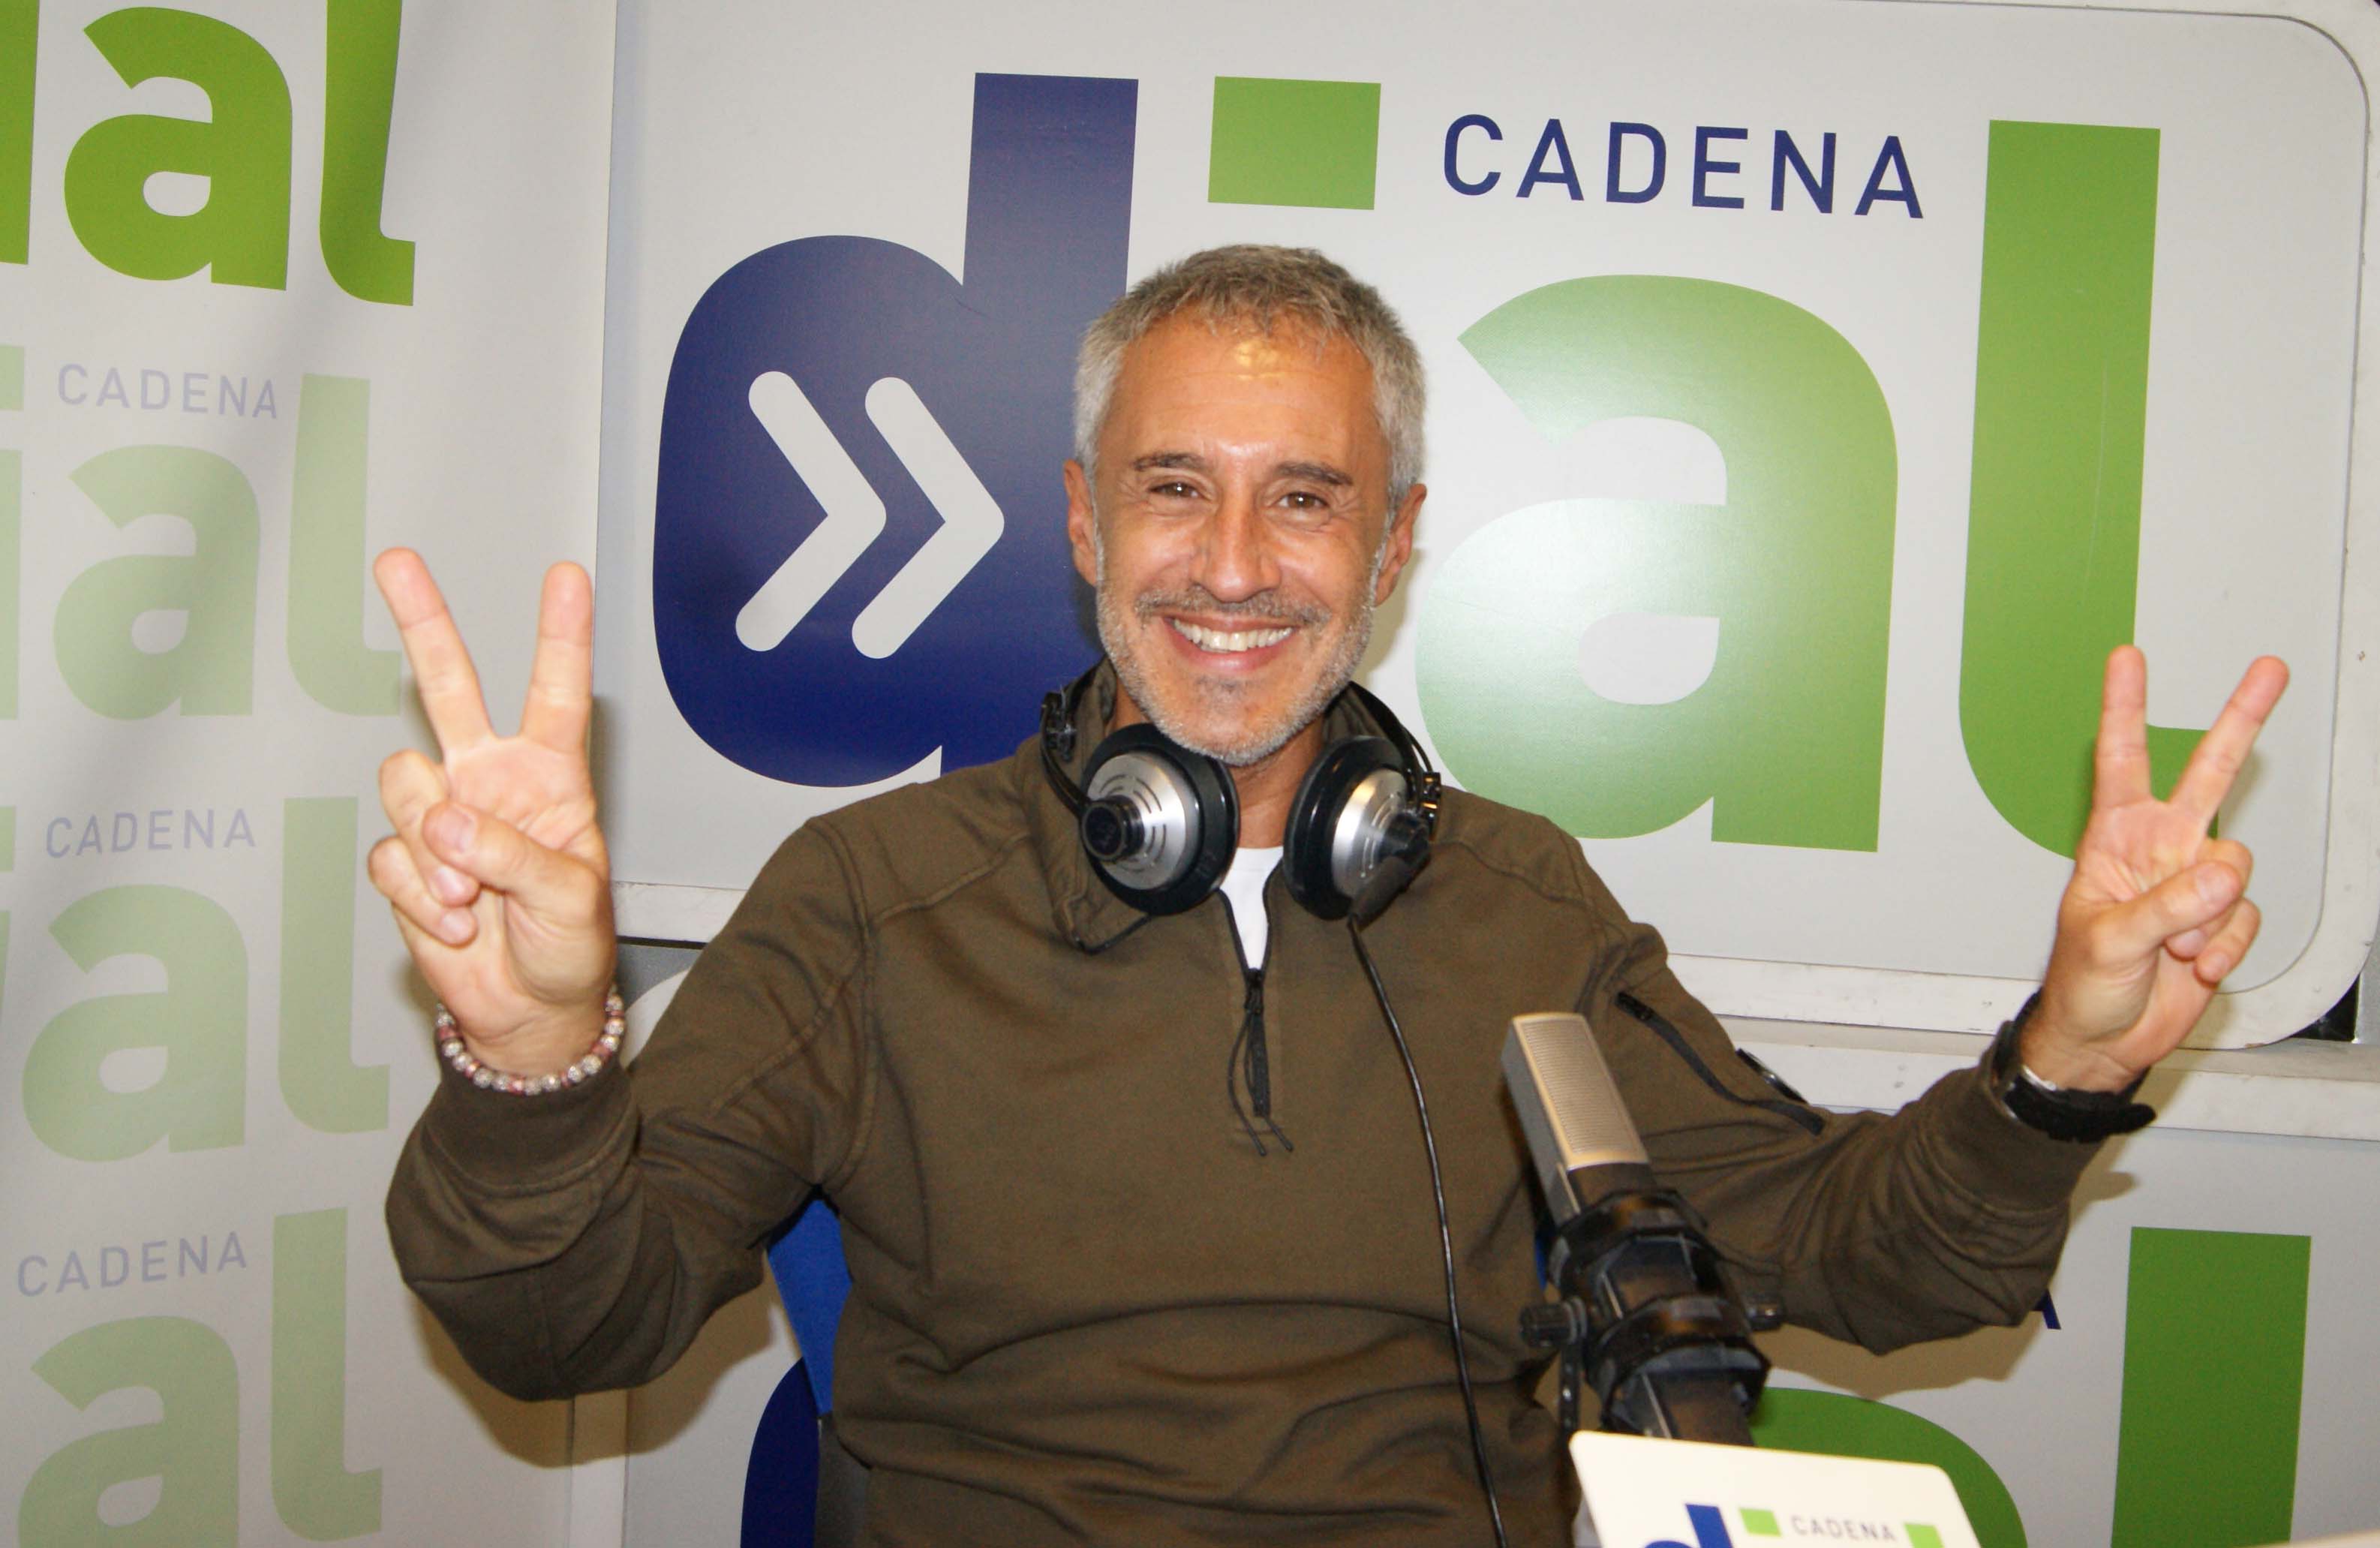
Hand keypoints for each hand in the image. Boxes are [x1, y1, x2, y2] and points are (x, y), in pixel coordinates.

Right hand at [367, 549, 614, 1075]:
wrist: (528, 1009)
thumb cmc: (569, 945)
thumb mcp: (570, 899)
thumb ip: (516, 855)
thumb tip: (448, 821)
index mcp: (551, 778)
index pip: (557, 695)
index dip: (561, 637)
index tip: (566, 576)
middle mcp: (490, 780)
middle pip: (448, 688)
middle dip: (423, 622)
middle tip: (396, 559)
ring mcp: (442, 815)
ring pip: (404, 781)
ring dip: (437, 849)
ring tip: (474, 897)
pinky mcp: (405, 860)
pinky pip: (391, 856)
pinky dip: (421, 896)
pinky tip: (454, 922)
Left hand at [2027, 646, 2288, 1090]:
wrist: (2104, 1038)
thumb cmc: (2083, 984)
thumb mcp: (2110, 942)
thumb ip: (2168, 907)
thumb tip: (2223, 875)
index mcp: (2115, 840)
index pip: (2121, 762)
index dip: (2124, 708)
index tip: (2127, 657)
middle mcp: (2161, 850)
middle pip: (2210, 774)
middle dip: (2241, 720)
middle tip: (2270, 668)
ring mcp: (2195, 884)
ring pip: (2236, 867)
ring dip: (2212, 917)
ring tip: (2176, 949)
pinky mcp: (2222, 921)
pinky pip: (2244, 919)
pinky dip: (2224, 947)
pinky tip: (2194, 966)